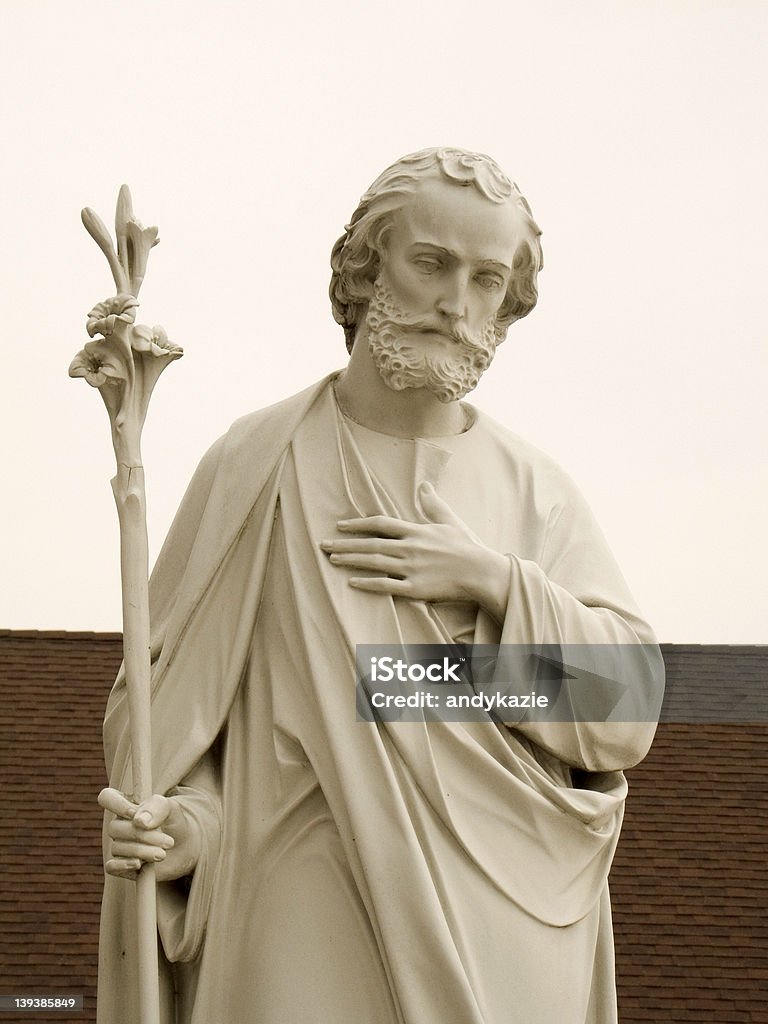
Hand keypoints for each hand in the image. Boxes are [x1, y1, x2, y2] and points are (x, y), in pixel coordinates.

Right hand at [98, 787, 200, 882]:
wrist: (185, 847)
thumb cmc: (174, 822)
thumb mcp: (171, 808)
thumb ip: (157, 807)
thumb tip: (139, 821)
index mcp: (127, 805)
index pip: (107, 797)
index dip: (117, 805)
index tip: (135, 813)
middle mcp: (119, 825)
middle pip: (114, 828)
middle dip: (142, 835)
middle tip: (168, 842)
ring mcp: (119, 845)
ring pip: (117, 848)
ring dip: (142, 851)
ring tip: (163, 854)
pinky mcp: (121, 866)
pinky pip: (111, 866)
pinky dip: (124, 865)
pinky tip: (139, 865)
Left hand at [320, 482, 510, 621]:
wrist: (481, 572)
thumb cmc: (467, 546)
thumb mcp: (449, 520)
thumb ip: (433, 504)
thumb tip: (424, 486)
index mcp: (416, 531)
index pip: (380, 524)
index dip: (358, 524)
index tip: (340, 525)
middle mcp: (410, 548)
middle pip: (371, 543)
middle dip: (345, 543)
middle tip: (323, 544)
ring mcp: (411, 569)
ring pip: (374, 562)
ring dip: (351, 560)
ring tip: (332, 559)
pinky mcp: (415, 588)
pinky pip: (386, 585)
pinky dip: (368, 583)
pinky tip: (352, 582)